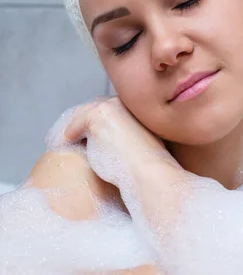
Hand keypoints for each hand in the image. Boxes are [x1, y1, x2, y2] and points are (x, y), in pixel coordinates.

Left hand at [62, 97, 190, 237]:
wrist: (148, 172)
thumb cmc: (147, 167)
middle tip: (70, 134)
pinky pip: (76, 123)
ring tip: (62, 139)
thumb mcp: (140, 145)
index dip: (96, 121)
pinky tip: (63, 142)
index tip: (86, 132)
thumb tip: (114, 145)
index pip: (109, 109)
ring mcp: (111, 107)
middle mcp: (123, 102)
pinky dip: (68, 132)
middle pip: (93, 108)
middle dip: (80, 120)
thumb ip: (128, 137)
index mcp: (135, 108)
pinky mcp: (98, 116)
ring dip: (71, 126)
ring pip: (82, 114)